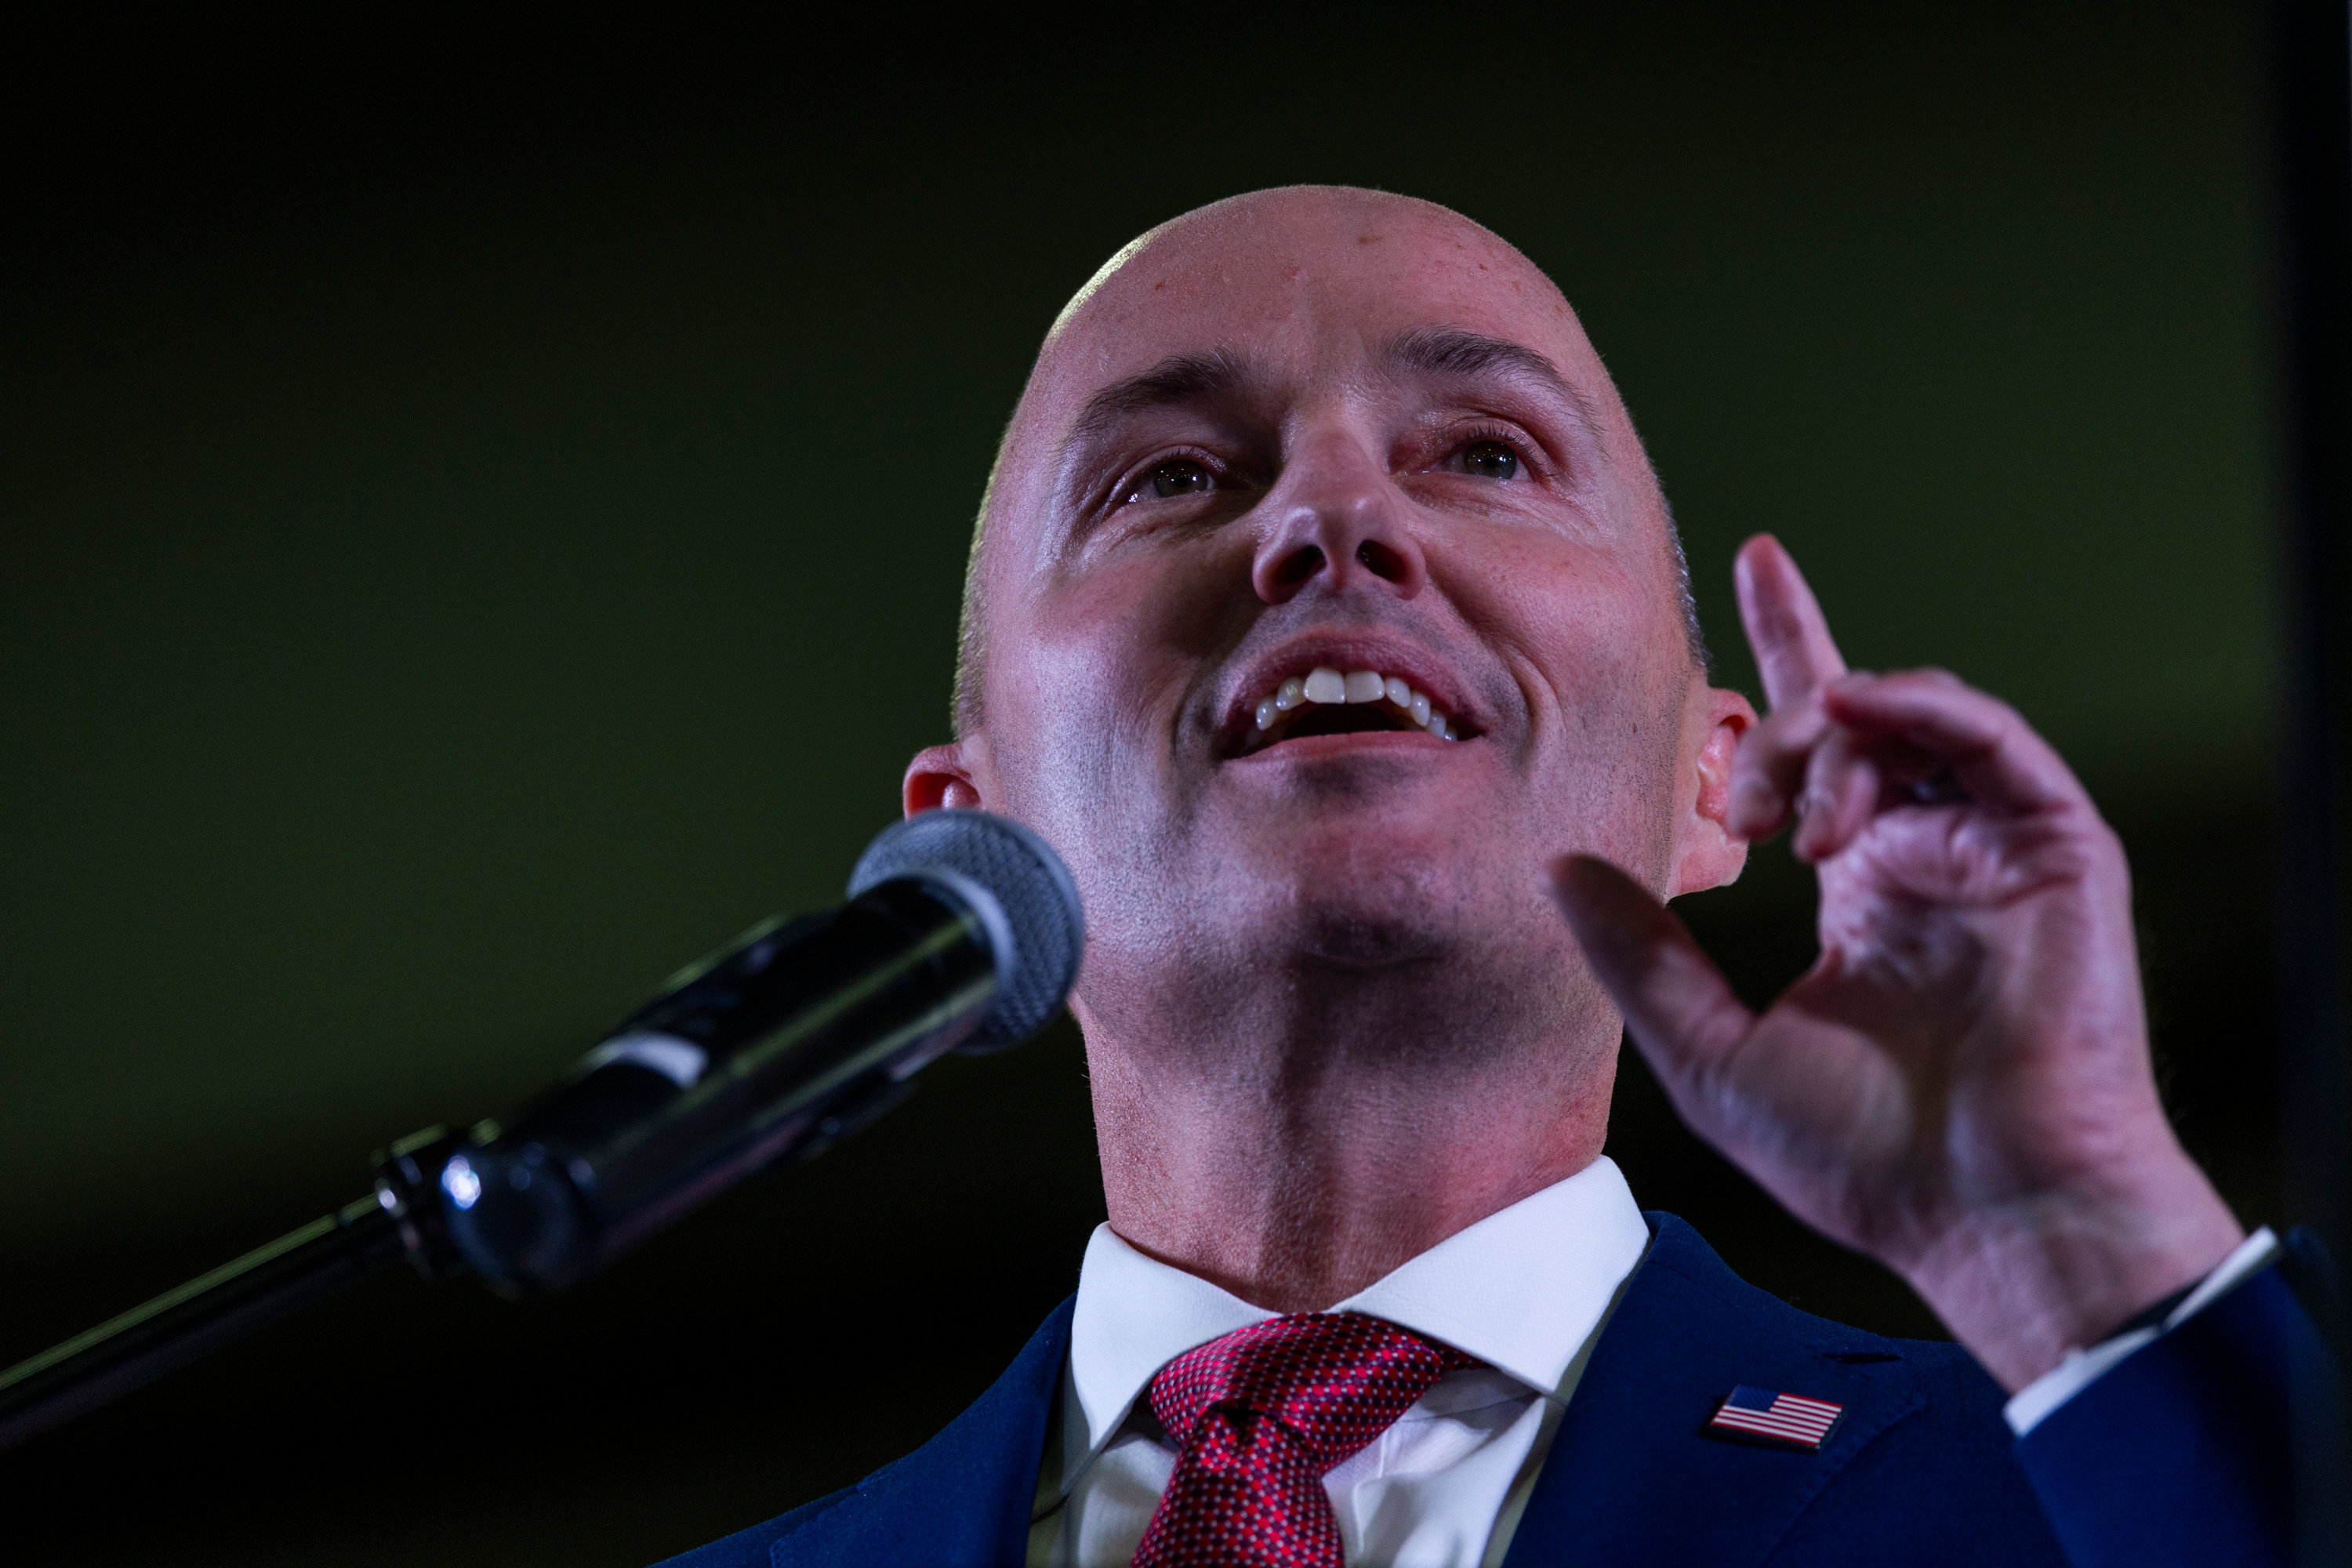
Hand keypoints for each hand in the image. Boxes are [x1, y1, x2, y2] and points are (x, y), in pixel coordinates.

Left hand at [1553, 534, 2243, 1389]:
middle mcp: (1927, 855)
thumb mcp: (1710, 1050)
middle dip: (1773, 736)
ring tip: (1792, 822)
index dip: (1790, 648)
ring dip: (1830, 743)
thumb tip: (1554, 866)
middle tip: (1737, 813)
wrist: (1987, 1213)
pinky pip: (1988, 740)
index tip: (1755, 563)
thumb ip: (1636, 953)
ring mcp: (1994, 849)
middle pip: (1850, 718)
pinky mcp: (2056, 850)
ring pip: (1907, 721)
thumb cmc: (1863, 1157)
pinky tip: (1855, 718)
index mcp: (1863, 890)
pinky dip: (1917, 710)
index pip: (1820, 744)